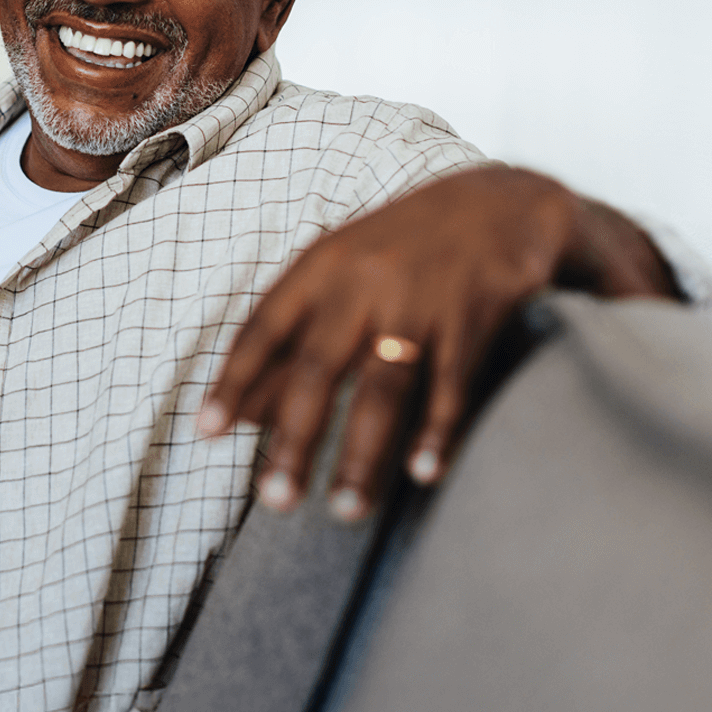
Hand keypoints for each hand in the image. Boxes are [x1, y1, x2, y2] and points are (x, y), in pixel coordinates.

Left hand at [199, 165, 677, 520]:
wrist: (504, 200)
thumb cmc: (404, 249)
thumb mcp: (340, 274)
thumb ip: (292, 340)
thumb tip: (240, 413)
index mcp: (321, 267)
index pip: (264, 329)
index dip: (235, 381)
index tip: (206, 432)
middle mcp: (364, 281)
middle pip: (319, 369)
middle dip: (296, 439)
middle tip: (275, 501)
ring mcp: (420, 297)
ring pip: (383, 387)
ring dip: (364, 454)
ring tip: (345, 510)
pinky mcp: (475, 313)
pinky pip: (452, 383)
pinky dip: (437, 430)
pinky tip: (422, 473)